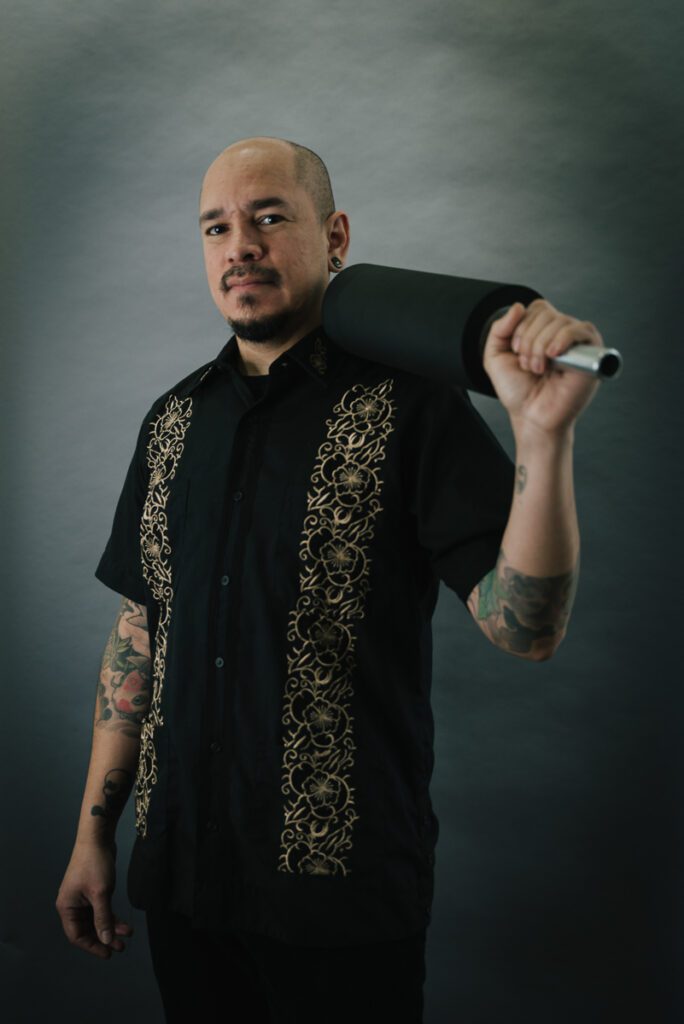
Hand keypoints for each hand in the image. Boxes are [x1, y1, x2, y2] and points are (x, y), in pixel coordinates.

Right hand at [55, 841, 133, 958]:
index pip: (76, 936)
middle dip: (104, 938)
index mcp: (66, 907)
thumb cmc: (95, 863)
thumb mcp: (100, 894)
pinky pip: (102, 910)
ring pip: (97, 920)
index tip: (108, 953)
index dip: (92, 946)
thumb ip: (103, 918)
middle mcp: (72, 904)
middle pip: (87, 929)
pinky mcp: (93, 891)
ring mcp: (83, 898)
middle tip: (121, 947)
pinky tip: (124, 923)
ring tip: (127, 934)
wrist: (98, 837)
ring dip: (111, 927)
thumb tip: (106, 940)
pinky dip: (112, 916)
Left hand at [482, 299, 603, 437]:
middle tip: (528, 366)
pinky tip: (553, 356)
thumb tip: (518, 306)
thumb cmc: (519, 392)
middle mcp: (561, 333)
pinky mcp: (591, 352)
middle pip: (545, 313)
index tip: (516, 353)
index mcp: (543, 331)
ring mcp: (577, 342)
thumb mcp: (495, 357)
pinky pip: (580, 329)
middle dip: (528, 340)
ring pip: (558, 321)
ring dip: (540, 347)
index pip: (536, 308)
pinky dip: (562, 339)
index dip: (521, 327)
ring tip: (539, 369)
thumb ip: (498, 329)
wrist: (532, 416)